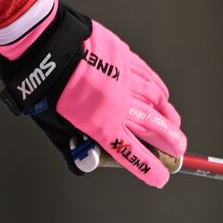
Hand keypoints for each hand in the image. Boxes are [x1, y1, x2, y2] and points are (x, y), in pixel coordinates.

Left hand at [0, 4, 187, 187]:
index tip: (160, 177)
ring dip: (169, 118)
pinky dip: (160, 91)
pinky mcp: (126, 60)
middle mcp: (120, 106)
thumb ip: (71, 144)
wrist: (45, 45)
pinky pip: (150, 79)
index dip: (148, 168)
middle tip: (179, 151)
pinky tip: (163, 96)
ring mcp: (126, 81)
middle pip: (154, 129)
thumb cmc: (43, 86)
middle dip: (170, 143)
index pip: (130, 153)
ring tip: (175, 126)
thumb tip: (85, 162)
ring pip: (157, 103)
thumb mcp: (51, 123)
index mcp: (101, 125)